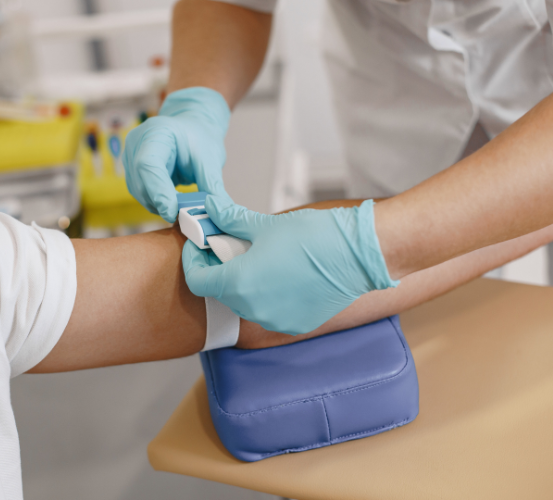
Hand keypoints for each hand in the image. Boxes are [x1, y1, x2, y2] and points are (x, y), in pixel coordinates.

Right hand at [123, 87, 230, 221]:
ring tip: (184, 207)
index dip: (159, 192)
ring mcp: (131, 159)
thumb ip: (213, 188)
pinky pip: (142, 195)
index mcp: (156, 132)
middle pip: (141, 183)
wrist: (191, 130)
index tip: (173, 213)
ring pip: (140, 194)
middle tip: (186, 216)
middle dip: (163, 203)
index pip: (148, 165)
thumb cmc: (200, 139)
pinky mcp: (133, 173)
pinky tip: (174, 202)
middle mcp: (136, 144)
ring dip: (161, 206)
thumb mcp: (211, 160)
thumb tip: (221, 215)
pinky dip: (159, 203)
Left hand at [182, 196, 398, 334]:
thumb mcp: (264, 224)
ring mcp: (275, 321)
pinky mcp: (295, 325)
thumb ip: (231, 221)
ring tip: (261, 260)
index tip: (200, 247)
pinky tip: (282, 276)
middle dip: (221, 269)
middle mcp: (253, 309)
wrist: (358, 254)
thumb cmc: (314, 237)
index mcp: (239, 283)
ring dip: (245, 284)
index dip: (194, 262)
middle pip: (222, 292)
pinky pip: (270, 312)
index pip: (198, 280)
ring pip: (246, 303)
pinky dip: (268, 296)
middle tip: (232, 247)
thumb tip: (213, 210)